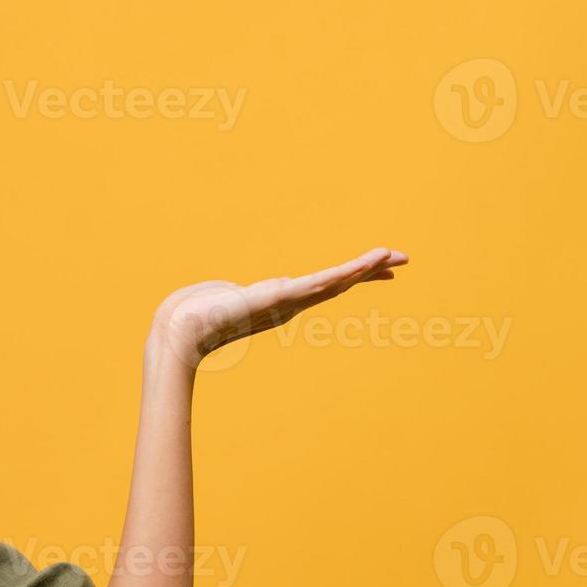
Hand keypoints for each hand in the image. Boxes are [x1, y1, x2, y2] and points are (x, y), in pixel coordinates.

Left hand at [149, 246, 410, 369]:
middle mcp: (289, 303)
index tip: (375, 268)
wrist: (182, 331)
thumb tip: (217, 296)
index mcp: (279, 301)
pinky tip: (369, 262)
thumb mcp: (216, 300)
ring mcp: (288, 301)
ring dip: (367, 269)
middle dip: (371, 272)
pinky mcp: (282, 297)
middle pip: (339, 283)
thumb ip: (225, 297)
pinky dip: (349, 271)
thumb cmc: (192, 317)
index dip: (351, 275)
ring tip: (395, 256)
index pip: (323, 285)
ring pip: (337, 281)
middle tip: (404, 260)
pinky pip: (323, 282)